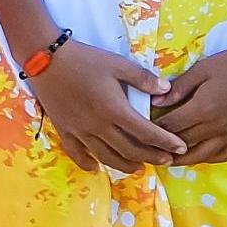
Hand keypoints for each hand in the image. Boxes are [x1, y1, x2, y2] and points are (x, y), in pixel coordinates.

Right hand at [28, 40, 185, 172]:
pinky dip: (88, 164)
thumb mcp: (117, 63)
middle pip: (130, 150)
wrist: (46, 59)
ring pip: (106, 157)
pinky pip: (77, 154)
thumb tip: (166, 89)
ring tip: (138, 167)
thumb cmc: (85, 59)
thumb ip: (142, 78)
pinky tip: (96, 167)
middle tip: (166, 160)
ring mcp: (80, 132)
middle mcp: (99, 126)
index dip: (165, 142)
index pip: (146, 132)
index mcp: (114, 109)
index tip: (180, 148)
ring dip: (125, 165)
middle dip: (151, 157)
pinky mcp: (65, 131)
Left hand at [150, 29, 226, 164]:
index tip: (141, 130)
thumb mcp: (203, 69)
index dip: (153, 128)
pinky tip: (199, 156)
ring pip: (199, 155)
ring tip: (167, 158)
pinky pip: (222, 156)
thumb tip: (155, 102)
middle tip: (147, 148)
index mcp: (203, 109)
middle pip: (181, 142)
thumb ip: (179, 87)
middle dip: (162, 146)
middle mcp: (215, 127)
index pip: (170, 125)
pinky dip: (207, 158)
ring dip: (181, 159)